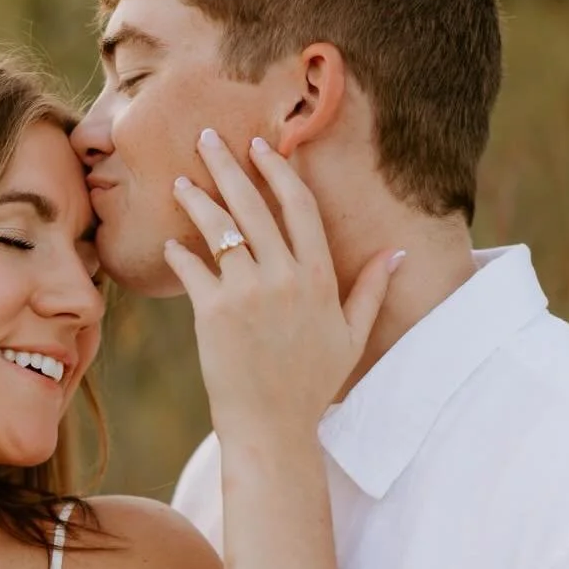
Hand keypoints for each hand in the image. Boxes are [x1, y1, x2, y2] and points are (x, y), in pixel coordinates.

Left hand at [165, 128, 401, 445]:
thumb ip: (372, 290)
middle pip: (253, 206)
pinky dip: (179, 253)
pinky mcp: (214, 313)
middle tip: (207, 139)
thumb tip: (397, 253)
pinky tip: (170, 243)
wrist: (273, 429)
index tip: (261, 147)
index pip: (299, 206)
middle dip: (228, 166)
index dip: (278, 172)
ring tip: (180, 182)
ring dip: (197, 199)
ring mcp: (248, 293)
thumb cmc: (312, 385)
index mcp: (320, 278)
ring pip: (219, 230)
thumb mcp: (352, 337)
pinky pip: (192, 268)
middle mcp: (285, 277)